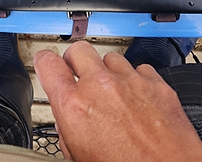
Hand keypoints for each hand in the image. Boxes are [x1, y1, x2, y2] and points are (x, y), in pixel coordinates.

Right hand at [34, 41, 201, 161]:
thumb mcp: (79, 156)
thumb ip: (67, 126)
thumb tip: (66, 114)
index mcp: (74, 105)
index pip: (47, 63)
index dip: (44, 63)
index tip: (47, 64)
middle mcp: (101, 87)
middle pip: (78, 50)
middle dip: (76, 62)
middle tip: (80, 77)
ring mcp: (131, 82)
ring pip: (110, 58)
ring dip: (108, 73)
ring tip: (114, 95)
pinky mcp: (157, 85)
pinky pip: (139, 69)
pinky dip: (136, 81)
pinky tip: (137, 99)